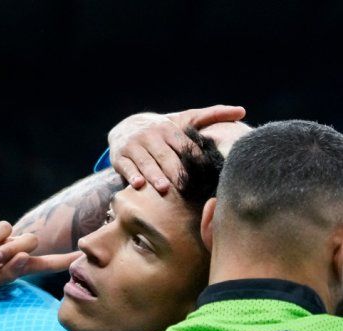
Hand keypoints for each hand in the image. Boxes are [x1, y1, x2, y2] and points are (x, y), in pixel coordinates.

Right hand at [109, 104, 245, 192]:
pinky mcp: (119, 156)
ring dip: (154, 175)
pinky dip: (131, 175)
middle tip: (185, 186)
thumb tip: (242, 111)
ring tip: (163, 188)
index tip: (204, 171)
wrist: (128, 129)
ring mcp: (134, 146)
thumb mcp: (186, 120)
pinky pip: (126, 167)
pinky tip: (138, 185)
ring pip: (145, 162)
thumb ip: (212, 116)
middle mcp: (151, 135)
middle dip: (174, 170)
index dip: (193, 158)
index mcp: (170, 129)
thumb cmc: (164, 131)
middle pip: (165, 155)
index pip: (183, 144)